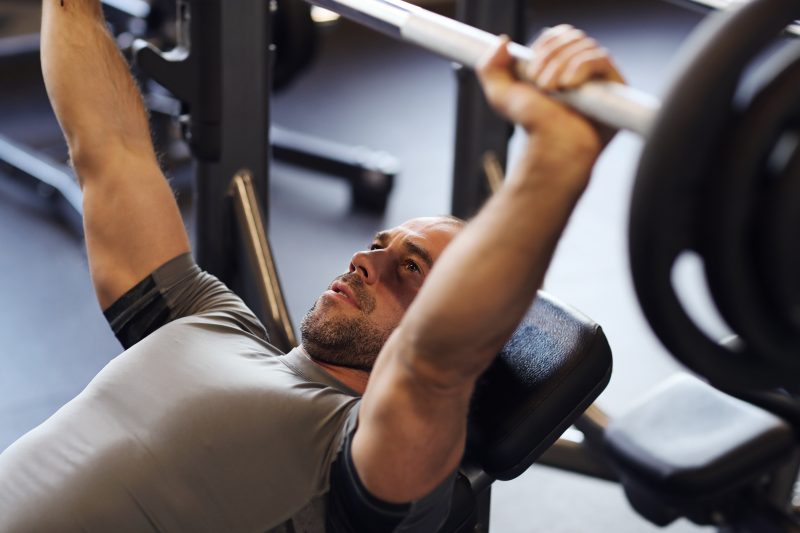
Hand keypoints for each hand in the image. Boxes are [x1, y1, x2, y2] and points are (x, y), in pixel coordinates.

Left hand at [477, 26, 624, 185]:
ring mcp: (599, 78)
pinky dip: (581, 67)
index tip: (531, 71)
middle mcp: (581, 68)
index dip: (544, 45)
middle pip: (573, 36)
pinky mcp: (615, 87)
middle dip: (551, 56)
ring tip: (552, 90)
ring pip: (586, 45)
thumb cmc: (532, 128)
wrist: (552, 149)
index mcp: (559, 65)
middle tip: (540, 84)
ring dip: (562, 64)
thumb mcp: (500, 96)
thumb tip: (503, 42)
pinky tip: (569, 85)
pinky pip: (602, 59)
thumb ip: (490, 67)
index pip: (559, 35)